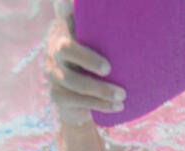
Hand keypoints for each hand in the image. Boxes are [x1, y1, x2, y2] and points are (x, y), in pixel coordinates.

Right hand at [46, 0, 124, 125]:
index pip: (63, 14)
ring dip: (101, 89)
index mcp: (66, 31)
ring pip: (73, 80)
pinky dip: (101, 104)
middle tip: (109, 69)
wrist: (80, 104)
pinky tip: (118, 106)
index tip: (69, 3)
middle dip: (88, 59)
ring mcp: (53, 73)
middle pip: (65, 49)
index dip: (64, 8)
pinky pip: (78, 101)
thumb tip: (131, 19)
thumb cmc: (96, 68)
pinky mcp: (57, 95)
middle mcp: (54, 49)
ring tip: (122, 95)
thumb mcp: (100, 48)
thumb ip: (103, 35)